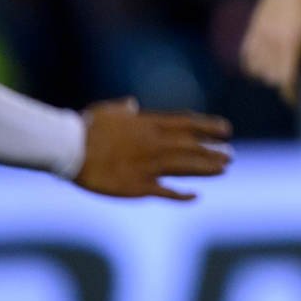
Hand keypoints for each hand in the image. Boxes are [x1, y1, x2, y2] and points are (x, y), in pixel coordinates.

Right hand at [75, 98, 232, 199]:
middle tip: (231, 156)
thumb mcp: (108, 111)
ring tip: (224, 169)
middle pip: (192, 147)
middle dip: (213, 151)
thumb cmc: (86, 127)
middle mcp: (156, 144)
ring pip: (186, 167)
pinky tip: (195, 195)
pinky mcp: (138, 186)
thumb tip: (131, 104)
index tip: (226, 130)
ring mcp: (149, 166)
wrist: (69, 148)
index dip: (209, 127)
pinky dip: (182, 194)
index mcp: (149, 124)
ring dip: (207, 169)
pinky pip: (166, 191)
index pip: (188, 124)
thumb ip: (124, 109)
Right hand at [240, 0, 300, 106]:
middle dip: (280, 85)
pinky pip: (245, 57)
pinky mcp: (251, 30)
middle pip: (268, 78)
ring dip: (266, 76)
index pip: (284, 80)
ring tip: (279, 72)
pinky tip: (263, 64)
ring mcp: (257, 36)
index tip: (295, 101)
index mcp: (289, 43)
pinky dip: (252, 66)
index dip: (289, 95)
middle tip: (291, 84)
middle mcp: (270, 43)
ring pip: (254, 70)